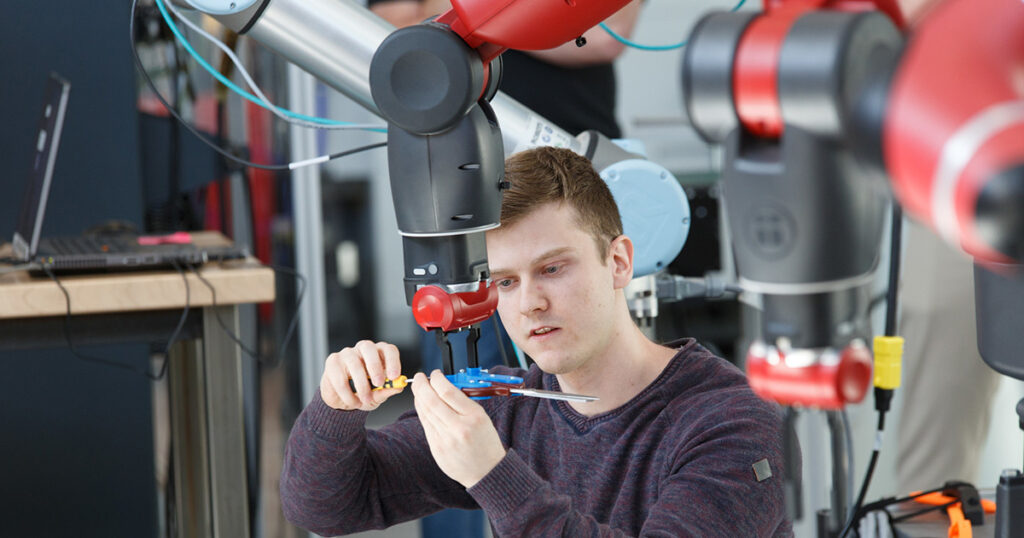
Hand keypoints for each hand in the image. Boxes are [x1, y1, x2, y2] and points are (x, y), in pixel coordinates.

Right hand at [320, 340, 403, 410]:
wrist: (341, 400)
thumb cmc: (362, 392)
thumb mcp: (377, 395)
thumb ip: (387, 390)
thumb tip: (398, 387)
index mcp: (379, 354)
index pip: (388, 350)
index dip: (393, 361)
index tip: (394, 377)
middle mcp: (363, 349)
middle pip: (369, 348)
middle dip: (375, 366)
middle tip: (379, 383)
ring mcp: (347, 353)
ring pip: (354, 364)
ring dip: (362, 385)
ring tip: (365, 400)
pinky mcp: (332, 362)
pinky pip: (340, 377)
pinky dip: (348, 393)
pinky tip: (353, 402)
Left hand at [411, 370, 506, 487]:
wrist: (487, 472)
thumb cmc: (486, 443)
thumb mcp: (483, 417)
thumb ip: (463, 402)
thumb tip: (444, 386)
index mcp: (474, 417)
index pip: (448, 391)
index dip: (437, 379)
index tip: (435, 374)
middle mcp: (459, 428)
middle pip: (432, 400)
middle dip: (422, 385)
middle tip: (420, 377)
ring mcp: (446, 439)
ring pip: (426, 412)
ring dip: (419, 397)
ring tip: (420, 389)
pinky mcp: (437, 448)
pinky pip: (426, 425)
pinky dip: (422, 412)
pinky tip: (422, 405)